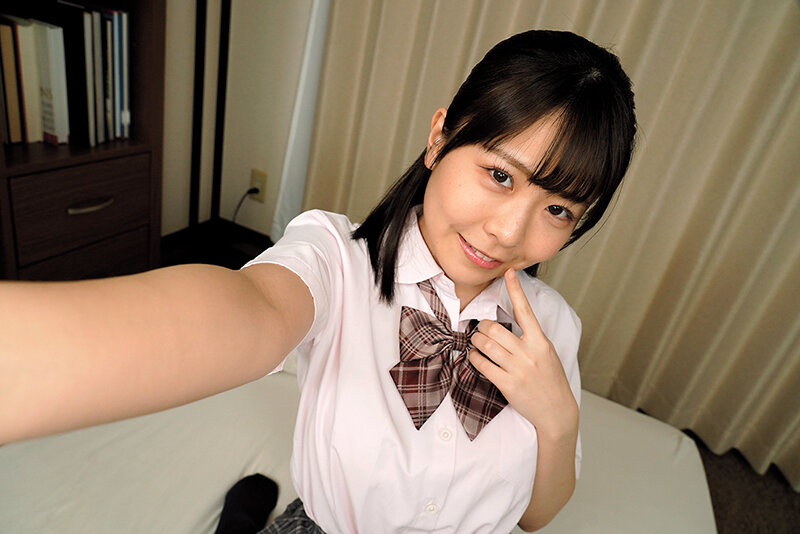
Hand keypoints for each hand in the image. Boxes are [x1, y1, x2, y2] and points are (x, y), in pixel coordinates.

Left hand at [469, 269, 577, 440]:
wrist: (557, 411)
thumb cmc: (550, 380)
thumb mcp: (546, 353)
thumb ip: (530, 337)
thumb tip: (510, 319)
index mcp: (540, 341)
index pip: (525, 310)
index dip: (516, 290)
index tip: (510, 273)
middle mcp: (529, 353)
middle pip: (494, 329)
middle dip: (482, 327)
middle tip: (480, 330)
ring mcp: (518, 369)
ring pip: (485, 345)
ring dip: (476, 342)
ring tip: (477, 343)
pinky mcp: (508, 384)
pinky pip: (482, 365)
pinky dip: (474, 359)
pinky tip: (475, 358)